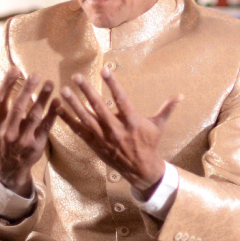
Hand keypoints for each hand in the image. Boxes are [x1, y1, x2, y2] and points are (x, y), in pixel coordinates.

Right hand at [0, 67, 58, 196]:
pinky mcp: (37, 144)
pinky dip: (53, 114)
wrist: (8, 168)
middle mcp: (7, 130)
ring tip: (50, 83)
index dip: (7, 85)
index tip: (15, 69)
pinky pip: (46, 127)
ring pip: (34, 116)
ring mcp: (22, 138)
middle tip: (36, 74)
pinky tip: (58, 102)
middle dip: (27, 90)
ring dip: (42, 99)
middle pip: (17, 108)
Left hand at [58, 67, 182, 198]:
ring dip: (74, 104)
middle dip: (87, 91)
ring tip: (63, 90)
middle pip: (99, 107)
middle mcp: (116, 129)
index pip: (121, 100)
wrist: (140, 169)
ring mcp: (104, 138)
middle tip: (77, 76)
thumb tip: (181, 95)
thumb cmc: (150, 144)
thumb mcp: (159, 126)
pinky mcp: (95, 144)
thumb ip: (167, 108)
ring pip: (86, 118)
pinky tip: (59, 109)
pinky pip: (79, 131)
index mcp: (133, 122)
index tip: (104, 70)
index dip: (113, 85)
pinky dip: (68, 120)